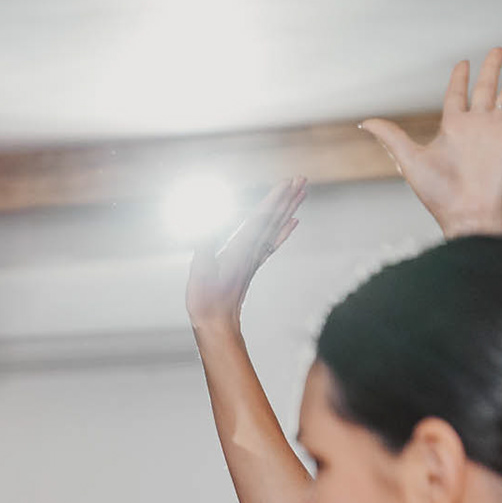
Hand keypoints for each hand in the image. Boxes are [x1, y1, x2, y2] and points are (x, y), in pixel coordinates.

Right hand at [185, 176, 305, 331]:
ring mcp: (253, 258)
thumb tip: (206, 220)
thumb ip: (204, 243)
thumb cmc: (206, 299)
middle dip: (287, 198)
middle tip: (302, 179)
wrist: (217, 323)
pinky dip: (284, 231)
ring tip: (301, 193)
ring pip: (275, 228)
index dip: (274, 199)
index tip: (287, 182)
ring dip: (288, 209)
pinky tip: (293, 222)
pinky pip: (272, 243)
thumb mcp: (200, 270)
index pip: (261, 218)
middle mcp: (251, 251)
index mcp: (240, 248)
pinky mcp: (251, 266)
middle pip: (273, 219)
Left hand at [362, 48, 501, 237]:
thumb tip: (365, 121)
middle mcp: (475, 126)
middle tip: (497, 50)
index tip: (463, 64)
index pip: (456, 96)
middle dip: (490, 69)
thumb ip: (392, 137)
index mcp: (451, 129)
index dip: (459, 79)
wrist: (465, 212)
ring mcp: (495, 131)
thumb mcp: (409, 159)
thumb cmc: (437, 193)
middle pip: (485, 89)